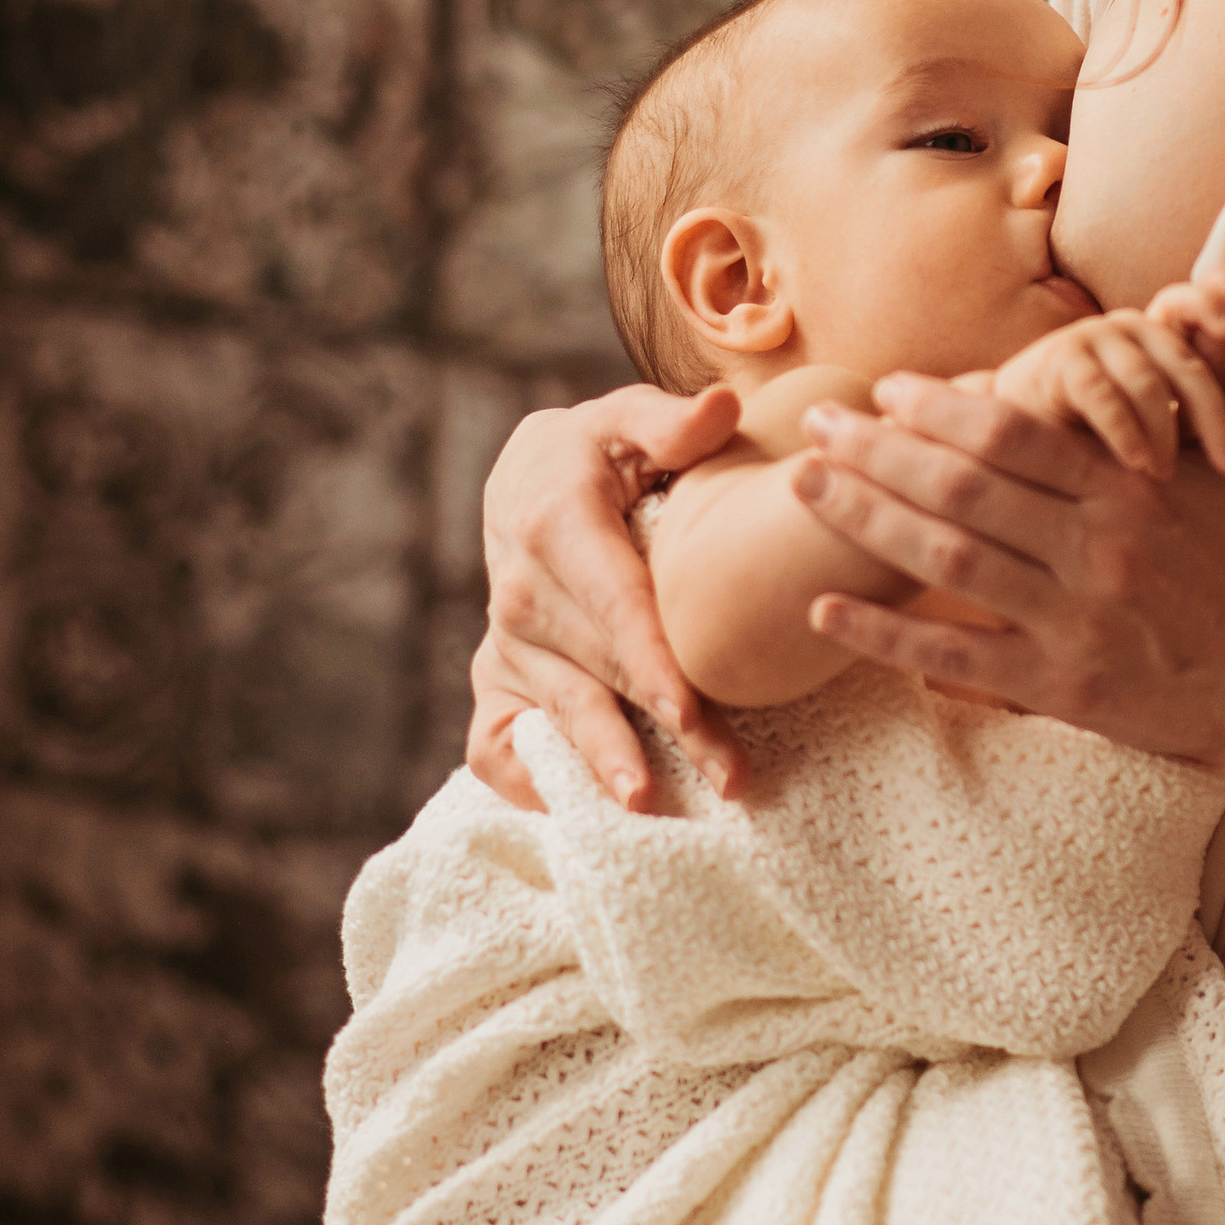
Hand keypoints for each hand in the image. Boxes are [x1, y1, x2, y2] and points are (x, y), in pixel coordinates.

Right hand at [469, 383, 746, 812]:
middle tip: (728, 780)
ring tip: (649, 812)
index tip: (696, 713)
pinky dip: (531, 783)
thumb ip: (670, 421)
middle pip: (603, 673)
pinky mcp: (495, 679)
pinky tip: (581, 815)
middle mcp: (520, 592)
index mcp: (555, 526)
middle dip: (665, 732)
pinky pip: (498, 744)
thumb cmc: (599, 451)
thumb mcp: (626, 418)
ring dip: (605, 767)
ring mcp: (505, 642)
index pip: (617, 608)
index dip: (657, 666)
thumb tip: (720, 409)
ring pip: (558, 715)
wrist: (526, 478)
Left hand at [787, 367, 1224, 781]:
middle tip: (816, 423)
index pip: (1014, 434)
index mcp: (1126, 488)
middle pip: (960, 488)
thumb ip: (1206, 370)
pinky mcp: (1059, 683)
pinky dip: (884, 632)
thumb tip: (1217, 278)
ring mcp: (1072, 618)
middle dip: (876, 451)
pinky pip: (953, 652)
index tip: (886, 389)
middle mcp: (1092, 548)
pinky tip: (824, 607)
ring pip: (946, 560)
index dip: (940, 408)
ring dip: (864, 520)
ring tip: (803, 488)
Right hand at [988, 269, 1224, 482]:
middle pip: (1184, 360)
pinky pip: (1102, 394)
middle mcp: (1131, 326)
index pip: (1194, 306)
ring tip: (1167, 474)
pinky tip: (1136, 462)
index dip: (1214, 308)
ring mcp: (1093, 338)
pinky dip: (1123, 431)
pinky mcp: (1059, 361)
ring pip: (1147, 381)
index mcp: (1162, 334)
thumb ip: (1208, 373)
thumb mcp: (1168, 415)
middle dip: (1212, 415)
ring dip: (1163, 433)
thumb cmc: (1106, 432)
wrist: (1030, 447)